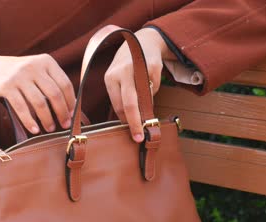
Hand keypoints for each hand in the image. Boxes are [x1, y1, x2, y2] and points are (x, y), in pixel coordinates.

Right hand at [0, 54, 74, 133]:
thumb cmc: (19, 74)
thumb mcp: (37, 70)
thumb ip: (51, 83)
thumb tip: (71, 108)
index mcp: (46, 61)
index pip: (65, 84)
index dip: (70, 102)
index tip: (72, 115)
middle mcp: (34, 66)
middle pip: (54, 94)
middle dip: (61, 113)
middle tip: (64, 125)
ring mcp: (19, 76)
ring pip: (39, 103)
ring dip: (47, 119)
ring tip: (50, 128)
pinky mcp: (6, 86)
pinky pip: (22, 108)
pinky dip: (29, 121)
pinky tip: (34, 129)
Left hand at [104, 27, 175, 141]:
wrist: (144, 41)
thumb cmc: (128, 66)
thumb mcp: (118, 78)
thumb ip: (121, 97)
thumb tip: (128, 122)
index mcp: (110, 78)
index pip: (117, 105)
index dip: (125, 120)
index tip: (131, 132)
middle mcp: (121, 72)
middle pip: (129, 104)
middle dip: (134, 123)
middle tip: (138, 137)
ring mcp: (137, 68)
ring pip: (145, 98)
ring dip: (147, 104)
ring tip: (145, 96)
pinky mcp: (153, 66)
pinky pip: (155, 88)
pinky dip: (154, 89)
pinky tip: (149, 79)